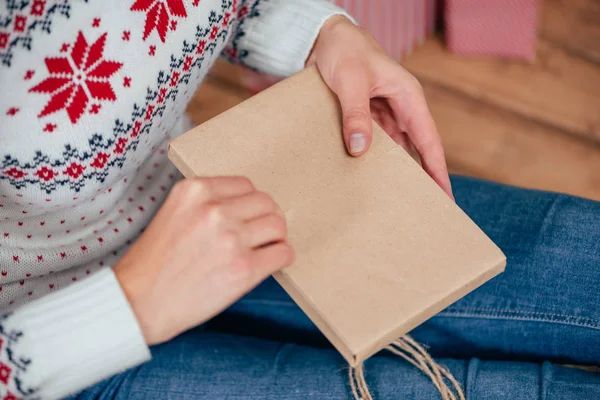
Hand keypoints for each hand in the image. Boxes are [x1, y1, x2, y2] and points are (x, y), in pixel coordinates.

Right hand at [114, 177, 293, 344]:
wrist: (138, 302)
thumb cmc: (153, 264)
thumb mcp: (173, 214)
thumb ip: (206, 204)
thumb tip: (245, 207)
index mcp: (195, 191)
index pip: (245, 185)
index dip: (249, 203)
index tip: (246, 217)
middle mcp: (214, 209)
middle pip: (266, 203)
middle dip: (265, 218)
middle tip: (258, 235)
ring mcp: (231, 238)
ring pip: (278, 225)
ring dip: (275, 238)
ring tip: (264, 249)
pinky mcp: (244, 268)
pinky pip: (283, 253)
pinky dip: (281, 257)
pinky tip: (269, 264)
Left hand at [307, 16, 452, 198]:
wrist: (324, 36)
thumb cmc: (344, 50)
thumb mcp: (349, 80)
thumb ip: (356, 113)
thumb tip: (359, 149)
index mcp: (408, 97)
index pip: (429, 141)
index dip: (437, 171)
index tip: (445, 197)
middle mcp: (400, 107)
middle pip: (415, 150)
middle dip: (420, 178)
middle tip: (423, 210)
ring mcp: (383, 113)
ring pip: (394, 149)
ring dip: (393, 171)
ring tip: (394, 201)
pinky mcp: (366, 116)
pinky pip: (373, 142)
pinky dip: (371, 159)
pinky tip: (366, 177)